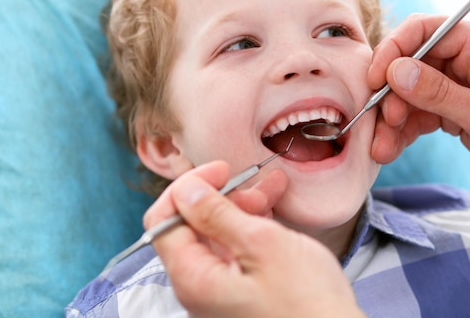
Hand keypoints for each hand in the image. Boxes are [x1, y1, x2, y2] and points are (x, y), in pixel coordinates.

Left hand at [143, 161, 365, 317]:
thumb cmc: (306, 301)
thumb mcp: (262, 245)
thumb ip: (218, 215)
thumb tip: (185, 190)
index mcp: (193, 279)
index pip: (163, 220)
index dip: (188, 188)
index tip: (221, 169)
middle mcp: (198, 288)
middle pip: (192, 227)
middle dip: (224, 196)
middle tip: (259, 184)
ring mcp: (219, 293)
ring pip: (218, 236)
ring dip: (243, 209)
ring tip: (275, 191)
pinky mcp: (240, 294)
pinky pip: (235, 253)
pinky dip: (252, 229)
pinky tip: (272, 215)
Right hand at [368, 14, 469, 208]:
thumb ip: (440, 94)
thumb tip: (395, 71)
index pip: (427, 30)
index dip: (395, 50)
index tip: (375, 80)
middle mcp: (469, 58)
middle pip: (412, 63)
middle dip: (391, 94)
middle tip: (382, 123)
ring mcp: (459, 83)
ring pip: (410, 91)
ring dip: (392, 119)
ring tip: (381, 147)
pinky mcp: (453, 107)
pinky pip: (418, 112)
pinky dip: (403, 130)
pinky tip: (390, 148)